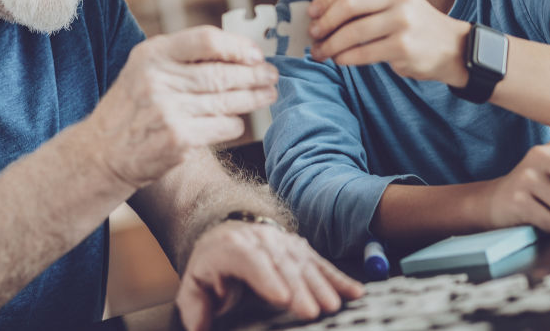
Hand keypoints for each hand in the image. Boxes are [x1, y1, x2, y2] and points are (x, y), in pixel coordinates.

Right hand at [92, 27, 276, 188]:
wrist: (101, 153)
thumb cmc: (131, 107)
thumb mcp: (145, 70)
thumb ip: (182, 58)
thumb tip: (237, 52)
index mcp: (152, 55)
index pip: (205, 40)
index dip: (237, 46)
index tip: (255, 53)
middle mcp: (158, 80)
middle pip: (221, 73)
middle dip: (253, 74)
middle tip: (271, 75)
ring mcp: (168, 112)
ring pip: (226, 101)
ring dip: (253, 98)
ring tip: (268, 94)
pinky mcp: (179, 140)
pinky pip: (222, 127)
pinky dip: (234, 124)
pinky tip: (237, 121)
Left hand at [176, 221, 363, 330]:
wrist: (226, 229)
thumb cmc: (213, 262)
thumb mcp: (195, 281)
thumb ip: (195, 305)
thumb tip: (199, 327)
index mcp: (233, 248)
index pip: (251, 261)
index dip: (267, 278)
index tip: (282, 298)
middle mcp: (261, 241)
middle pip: (283, 264)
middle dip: (300, 287)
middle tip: (315, 310)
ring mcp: (284, 243)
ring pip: (305, 262)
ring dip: (322, 284)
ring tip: (334, 304)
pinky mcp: (301, 249)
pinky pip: (321, 263)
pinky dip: (339, 278)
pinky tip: (354, 291)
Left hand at [308, 0, 468, 81]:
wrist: (450, 46)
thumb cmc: (410, 23)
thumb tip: (317, 12)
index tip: (311, 14)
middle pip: (347, 4)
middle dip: (324, 22)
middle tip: (313, 35)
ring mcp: (403, 19)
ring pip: (353, 31)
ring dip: (330, 44)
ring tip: (320, 52)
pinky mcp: (404, 46)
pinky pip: (364, 52)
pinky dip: (346, 57)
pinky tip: (340, 59)